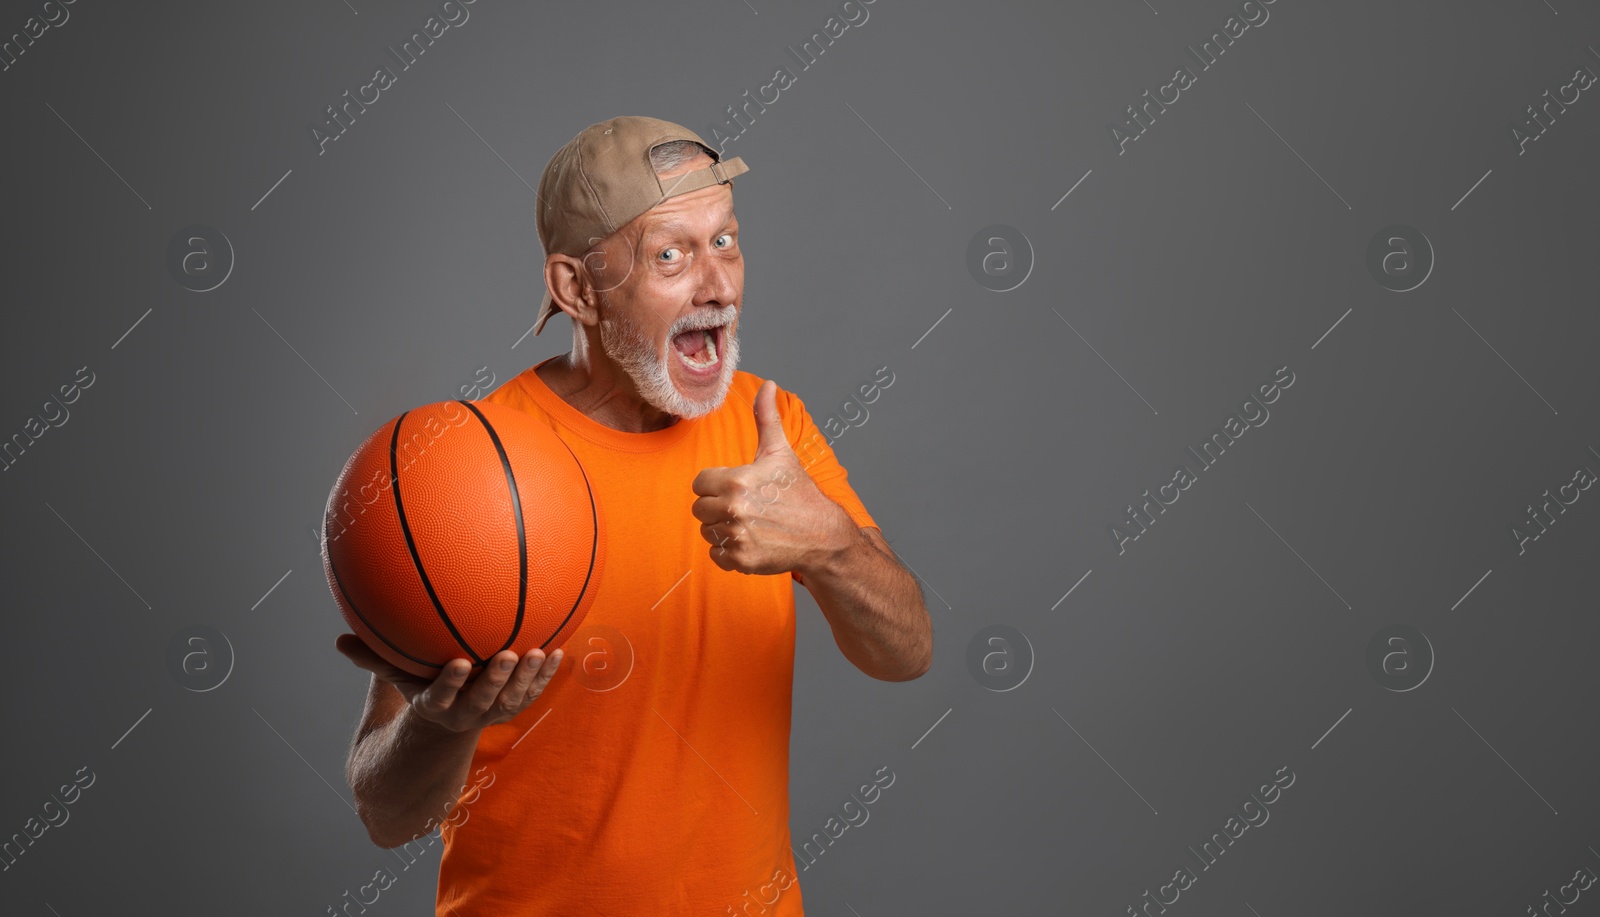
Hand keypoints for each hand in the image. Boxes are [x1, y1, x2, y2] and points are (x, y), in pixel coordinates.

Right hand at [335, 634, 562, 733]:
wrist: (448, 717)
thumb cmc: (420, 683)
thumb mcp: (396, 675)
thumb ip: (373, 659)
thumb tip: (339, 640)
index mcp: (435, 706)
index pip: (440, 697)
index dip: (450, 683)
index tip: (459, 662)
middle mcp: (465, 714)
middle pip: (483, 702)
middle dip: (497, 680)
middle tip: (508, 653)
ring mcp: (492, 714)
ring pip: (512, 701)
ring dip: (528, 679)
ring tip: (539, 651)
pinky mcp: (513, 707)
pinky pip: (532, 694)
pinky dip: (546, 676)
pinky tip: (560, 650)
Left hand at [690, 379, 855, 575]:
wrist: (822, 535)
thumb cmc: (799, 492)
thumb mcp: (780, 453)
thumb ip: (766, 418)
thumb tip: (767, 385)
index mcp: (737, 480)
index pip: (699, 483)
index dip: (715, 484)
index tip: (736, 487)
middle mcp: (733, 509)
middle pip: (699, 508)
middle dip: (717, 506)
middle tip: (744, 506)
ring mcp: (736, 537)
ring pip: (707, 531)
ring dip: (722, 528)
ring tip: (749, 523)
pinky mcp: (740, 560)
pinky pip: (715, 554)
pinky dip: (728, 551)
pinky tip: (750, 540)